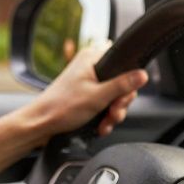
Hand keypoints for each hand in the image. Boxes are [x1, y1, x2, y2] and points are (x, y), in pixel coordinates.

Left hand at [22, 40, 148, 141]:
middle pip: (122, 81)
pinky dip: (105, 116)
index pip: (124, 60)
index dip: (129, 80)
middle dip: (120, 102)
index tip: (123, 97)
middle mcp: (91, 66)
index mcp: (92, 57)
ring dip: (113, 112)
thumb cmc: (62, 107)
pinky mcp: (86, 95)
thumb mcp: (98, 96)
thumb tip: (142, 74)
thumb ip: (122, 85)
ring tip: (105, 122)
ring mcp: (89, 81)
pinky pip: (105, 103)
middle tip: (113, 111)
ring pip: (114, 95)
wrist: (42, 124)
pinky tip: (100, 125)